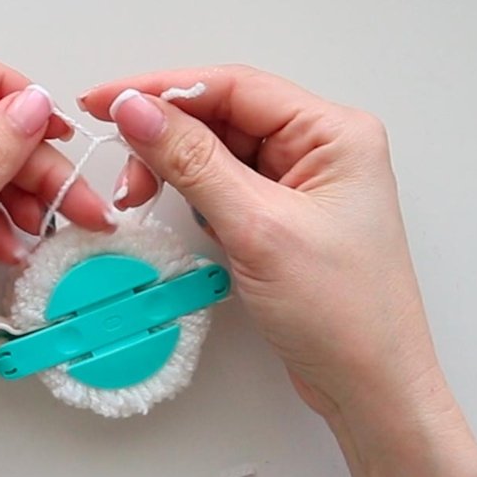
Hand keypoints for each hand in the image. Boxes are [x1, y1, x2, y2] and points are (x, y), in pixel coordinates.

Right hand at [79, 66, 476, 476]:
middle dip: (166, 138)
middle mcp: (323, 149)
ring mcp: (304, 186)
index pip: (235, 87)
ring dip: (176, 171)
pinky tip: (184, 221)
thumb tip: (137, 110)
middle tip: (121, 168)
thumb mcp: (257, 229)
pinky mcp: (286, 220)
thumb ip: (192, 162)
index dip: (162, 90)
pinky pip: (228, 190)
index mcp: (334, 133)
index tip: (103, 101)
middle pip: (224, 116)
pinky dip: (195, 200)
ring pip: (220, 154)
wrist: (372, 389)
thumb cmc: (343, 313)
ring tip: (142, 199)